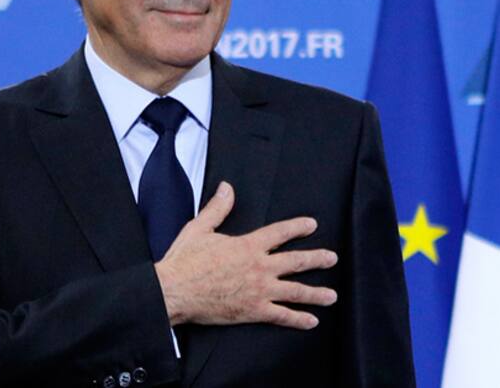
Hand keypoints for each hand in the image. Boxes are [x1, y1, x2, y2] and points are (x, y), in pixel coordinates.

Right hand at [154, 181, 337, 328]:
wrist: (176, 291)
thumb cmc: (186, 260)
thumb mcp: (200, 227)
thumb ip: (218, 208)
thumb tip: (226, 188)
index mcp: (248, 245)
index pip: (279, 233)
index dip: (297, 227)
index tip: (312, 224)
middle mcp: (259, 267)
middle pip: (296, 262)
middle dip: (317, 259)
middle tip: (332, 258)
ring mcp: (259, 291)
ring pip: (296, 291)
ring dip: (316, 293)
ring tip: (331, 295)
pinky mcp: (253, 311)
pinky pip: (282, 316)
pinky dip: (298, 319)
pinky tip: (311, 320)